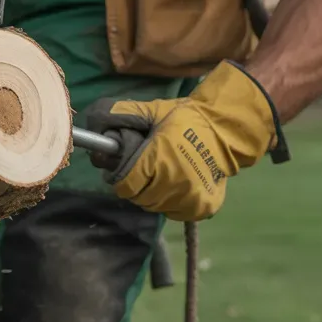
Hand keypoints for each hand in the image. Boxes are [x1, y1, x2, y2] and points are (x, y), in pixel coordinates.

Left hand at [85, 61, 288, 221]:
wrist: (227, 130)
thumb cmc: (186, 118)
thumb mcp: (152, 110)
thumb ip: (121, 115)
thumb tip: (94, 121)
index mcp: (158, 163)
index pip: (124, 183)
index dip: (119, 173)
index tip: (123, 162)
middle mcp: (173, 187)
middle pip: (137, 196)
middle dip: (134, 181)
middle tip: (143, 164)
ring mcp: (189, 201)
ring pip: (154, 206)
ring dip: (151, 192)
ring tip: (161, 171)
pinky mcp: (201, 209)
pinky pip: (173, 211)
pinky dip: (169, 200)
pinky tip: (175, 181)